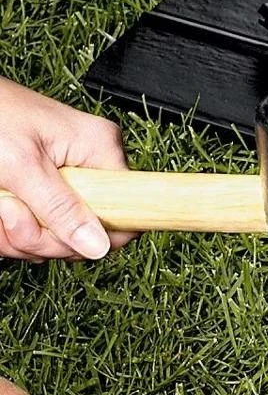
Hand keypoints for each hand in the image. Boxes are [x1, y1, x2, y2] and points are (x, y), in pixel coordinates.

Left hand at [0, 76, 133, 259]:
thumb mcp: (23, 166)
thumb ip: (60, 208)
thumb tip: (97, 244)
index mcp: (99, 150)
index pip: (128, 213)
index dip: (98, 236)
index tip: (63, 236)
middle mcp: (89, 168)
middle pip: (87, 233)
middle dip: (43, 236)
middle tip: (10, 212)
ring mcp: (66, 183)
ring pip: (57, 237)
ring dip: (21, 234)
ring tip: (1, 205)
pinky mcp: (45, 194)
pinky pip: (38, 230)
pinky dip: (12, 229)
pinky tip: (1, 207)